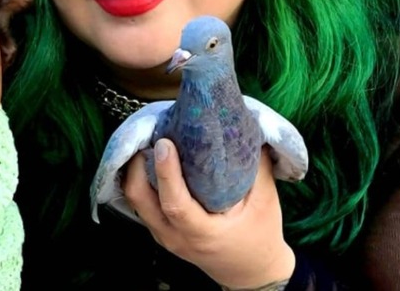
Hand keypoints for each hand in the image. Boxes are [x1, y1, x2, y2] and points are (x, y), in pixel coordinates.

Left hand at [123, 139, 294, 288]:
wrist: (251, 272)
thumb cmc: (260, 237)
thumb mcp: (265, 202)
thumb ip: (257, 166)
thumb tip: (250, 127)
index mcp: (203, 234)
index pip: (175, 204)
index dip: (166, 172)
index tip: (165, 143)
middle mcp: (176, 237)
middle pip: (140, 201)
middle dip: (136, 166)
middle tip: (147, 136)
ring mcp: (164, 237)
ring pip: (136, 202)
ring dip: (134, 172)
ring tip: (145, 143)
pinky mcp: (160, 231)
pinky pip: (141, 205)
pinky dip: (139, 181)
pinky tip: (148, 161)